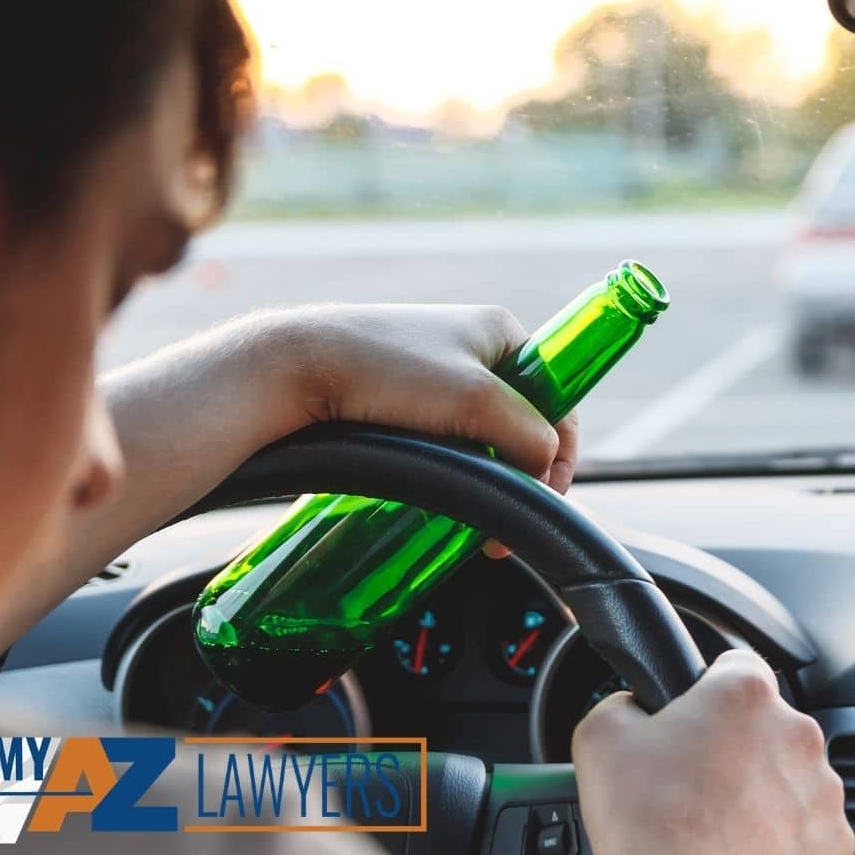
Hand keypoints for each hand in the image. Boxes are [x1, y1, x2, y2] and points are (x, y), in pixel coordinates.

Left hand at [276, 304, 579, 553]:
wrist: (294, 368)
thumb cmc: (384, 371)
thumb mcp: (475, 400)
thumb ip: (528, 434)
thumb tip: (545, 467)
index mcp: (501, 331)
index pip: (558, 397)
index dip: (559, 453)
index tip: (543, 497)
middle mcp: (472, 347)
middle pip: (520, 423)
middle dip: (517, 474)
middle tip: (499, 523)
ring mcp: (435, 372)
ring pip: (481, 439)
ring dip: (483, 478)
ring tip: (468, 519)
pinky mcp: (401, 398)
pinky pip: (445, 441)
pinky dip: (450, 471)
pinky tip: (439, 495)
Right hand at [571, 649, 854, 854]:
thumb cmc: (654, 828)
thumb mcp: (600, 738)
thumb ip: (620, 702)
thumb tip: (631, 706)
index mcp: (744, 695)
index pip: (736, 662)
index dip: (708, 687)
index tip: (692, 712)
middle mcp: (794, 734)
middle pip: (762, 721)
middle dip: (732, 742)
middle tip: (691, 775)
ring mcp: (821, 791)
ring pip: (786, 771)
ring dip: (758, 786)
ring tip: (714, 816)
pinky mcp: (833, 839)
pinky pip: (805, 821)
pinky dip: (779, 830)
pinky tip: (740, 843)